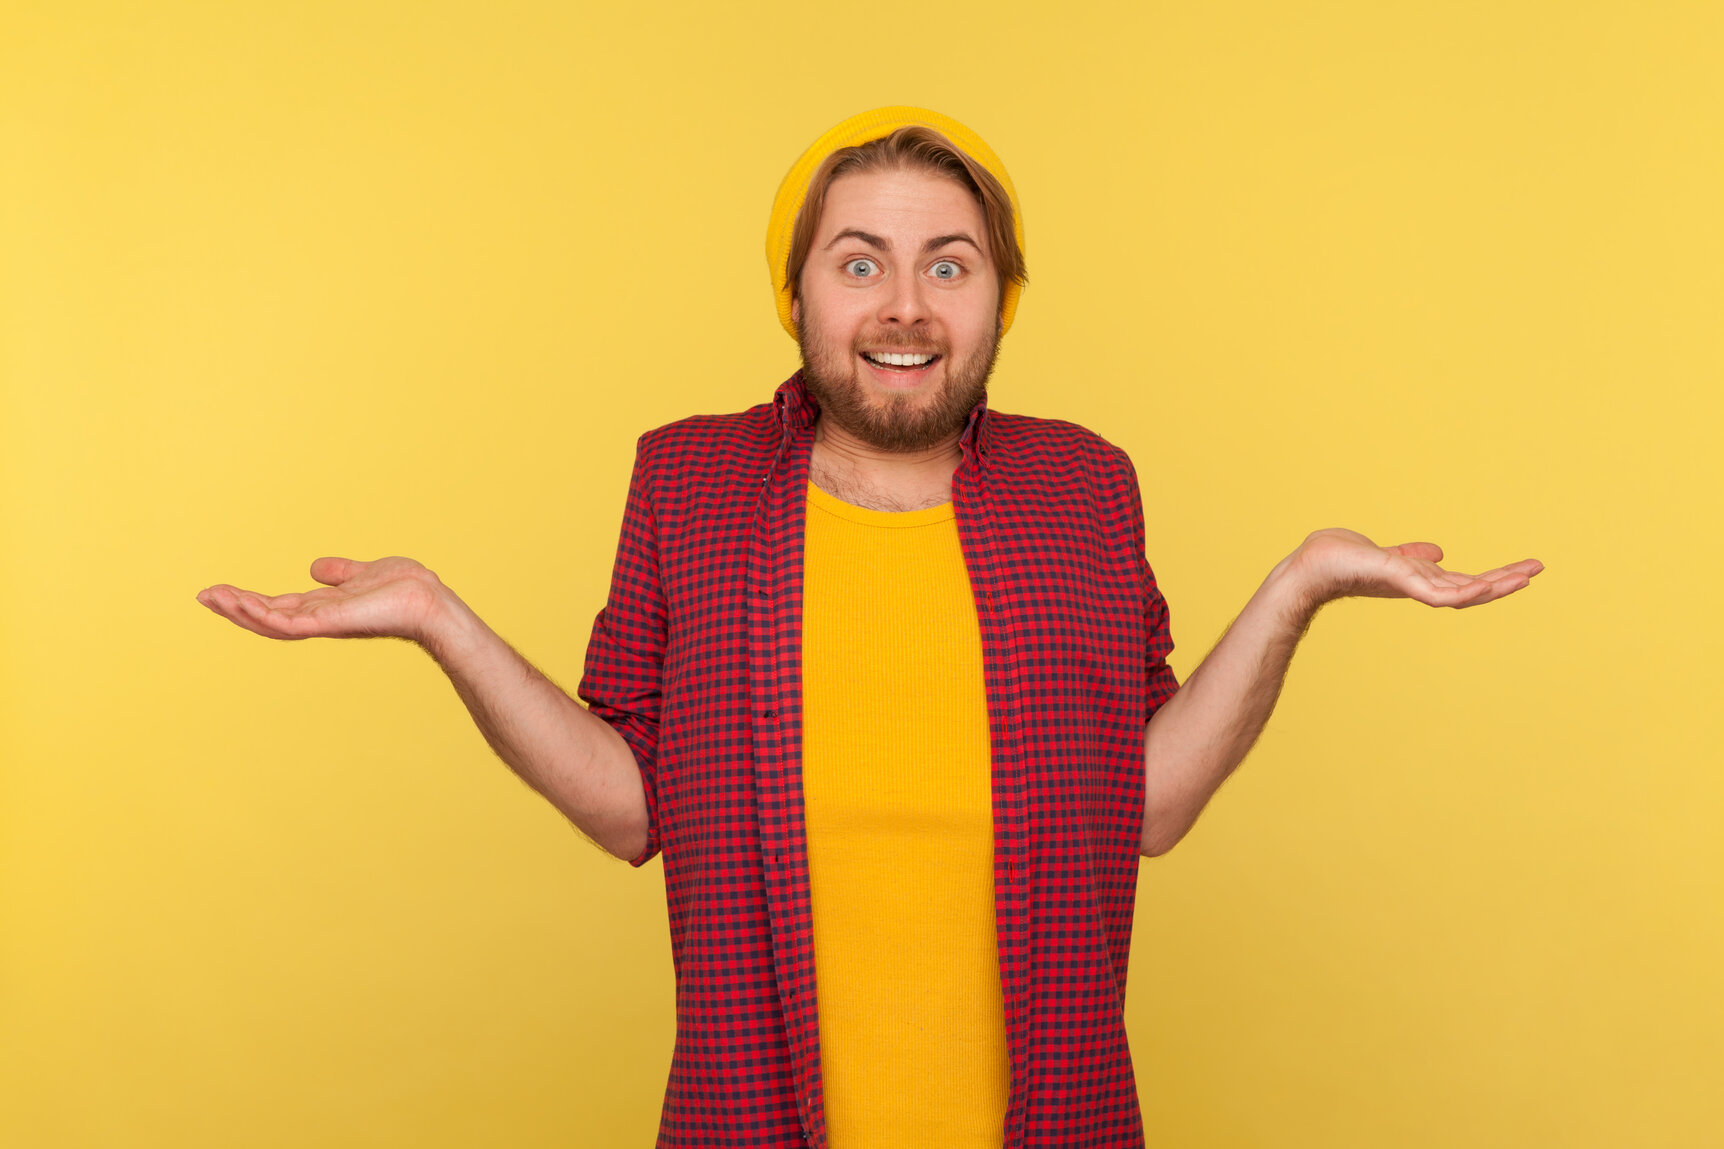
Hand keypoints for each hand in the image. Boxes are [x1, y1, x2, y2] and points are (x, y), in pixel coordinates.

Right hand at [196, 557, 451, 643]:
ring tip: (212, 597)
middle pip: (267, 616)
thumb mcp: (363, 573)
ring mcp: (323, 623)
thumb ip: (339, 573)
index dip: (248, 600)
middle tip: (203, 595)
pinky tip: (240, 602)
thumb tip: (316, 567)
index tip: (220, 590)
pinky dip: (263, 614)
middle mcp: (319, 619)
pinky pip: (288, 623)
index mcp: (323, 607)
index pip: (278, 606)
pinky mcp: (330, 622)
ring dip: (240, 610)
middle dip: (234, 607)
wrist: (430, 601)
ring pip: (271, 622)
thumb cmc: (406, 590)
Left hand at [1286, 528, 1544, 610]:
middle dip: (1505, 580)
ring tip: (1523, 578)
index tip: (1525, 568)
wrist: (1308, 568)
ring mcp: (1407, 586)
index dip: (1494, 576)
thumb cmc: (1338, 561)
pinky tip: (1483, 585)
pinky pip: (1434, 593)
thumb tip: (1437, 552)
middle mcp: (1417, 586)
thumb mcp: (1384, 555)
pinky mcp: (1395, 580)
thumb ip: (1411, 556)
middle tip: (1538, 569)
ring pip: (1459, 593)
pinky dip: (1460, 591)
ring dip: (1492, 586)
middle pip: (1470, 588)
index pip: (1464, 580)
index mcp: (1418, 579)